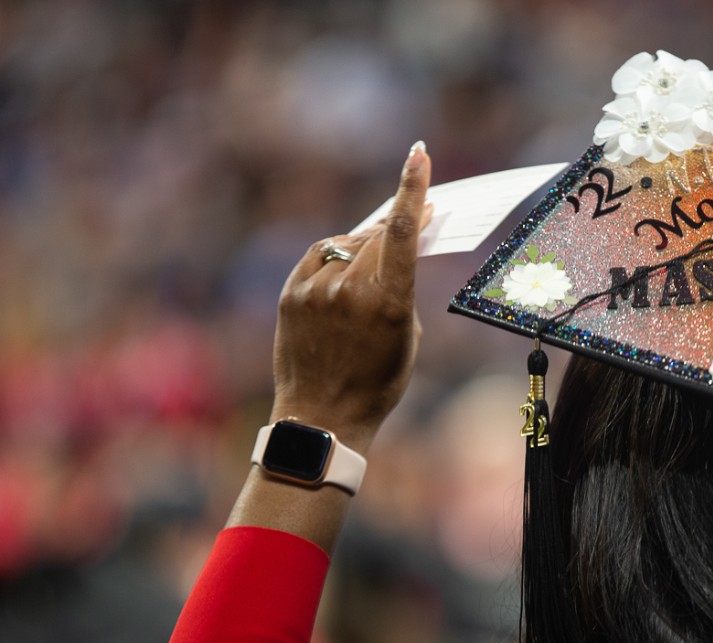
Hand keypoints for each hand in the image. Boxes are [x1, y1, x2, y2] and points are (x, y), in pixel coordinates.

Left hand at [270, 143, 431, 453]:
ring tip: (372, 274)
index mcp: (388, 302)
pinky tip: (343, 274)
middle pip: (377, 236)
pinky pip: (318, 257)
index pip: (402, 231)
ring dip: (365, 248)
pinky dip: (335, 258)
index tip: (419, 155)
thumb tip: (399, 252)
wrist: (323, 415)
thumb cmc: (377, 382)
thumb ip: (403, 289)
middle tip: (417, 218)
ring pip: (348, 245)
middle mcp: (350, 289)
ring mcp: (315, 289)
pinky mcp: (290, 293)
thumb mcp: (407, 336)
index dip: (413, 188)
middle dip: (397, 228)